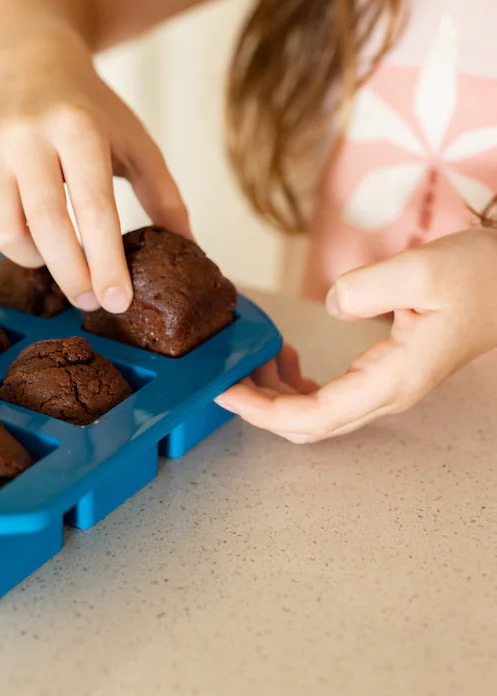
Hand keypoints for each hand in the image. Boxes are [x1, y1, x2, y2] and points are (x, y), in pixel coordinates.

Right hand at [0, 40, 191, 311]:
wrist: (28, 61)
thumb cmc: (87, 112)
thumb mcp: (134, 141)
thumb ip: (163, 195)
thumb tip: (191, 250)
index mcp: (78, 126)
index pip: (95, 207)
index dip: (107, 261)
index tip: (117, 301)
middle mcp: (25, 132)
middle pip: (46, 226)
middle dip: (72, 275)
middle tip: (89, 300)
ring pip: (3, 231)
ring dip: (32, 257)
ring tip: (52, 251)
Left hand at [216, 228, 496, 442]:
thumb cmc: (479, 276)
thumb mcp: (421, 270)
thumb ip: (368, 287)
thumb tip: (333, 305)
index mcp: (393, 379)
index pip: (315, 415)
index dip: (264, 412)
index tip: (226, 392)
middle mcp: (389, 393)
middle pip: (310, 425)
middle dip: (261, 407)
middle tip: (224, 375)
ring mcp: (389, 387)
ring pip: (319, 414)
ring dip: (278, 395)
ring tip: (255, 357)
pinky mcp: (388, 373)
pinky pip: (333, 395)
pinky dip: (299, 384)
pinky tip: (288, 355)